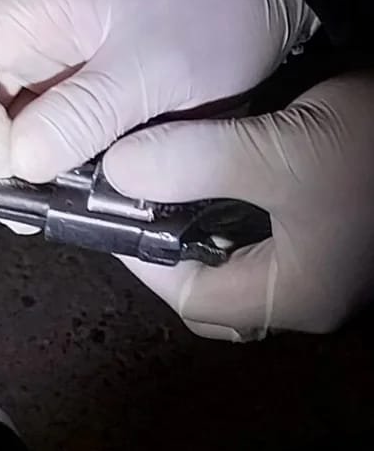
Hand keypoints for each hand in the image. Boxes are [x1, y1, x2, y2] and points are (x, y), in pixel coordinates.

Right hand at [0, 0, 318, 202]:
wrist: (259, 16)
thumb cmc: (213, 25)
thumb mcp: (153, 70)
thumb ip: (85, 114)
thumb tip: (21, 163)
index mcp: (44, 7)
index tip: (12, 166)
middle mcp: (37, 34)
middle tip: (24, 202)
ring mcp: (56, 67)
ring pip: (5, 121)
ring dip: (17, 166)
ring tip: (43, 206)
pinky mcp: (79, 95)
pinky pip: (43, 134)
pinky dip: (46, 167)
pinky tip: (65, 192)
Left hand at [101, 72, 373, 340]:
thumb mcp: (284, 151)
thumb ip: (198, 163)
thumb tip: (119, 169)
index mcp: (294, 296)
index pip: (193, 299)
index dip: (146, 259)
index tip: (117, 212)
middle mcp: (309, 295)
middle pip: (216, 293)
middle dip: (174, 253)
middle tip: (148, 204)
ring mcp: (326, 271)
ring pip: (241, 269)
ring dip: (203, 235)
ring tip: (176, 190)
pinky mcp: (333, 243)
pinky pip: (268, 245)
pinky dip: (234, 221)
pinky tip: (224, 182)